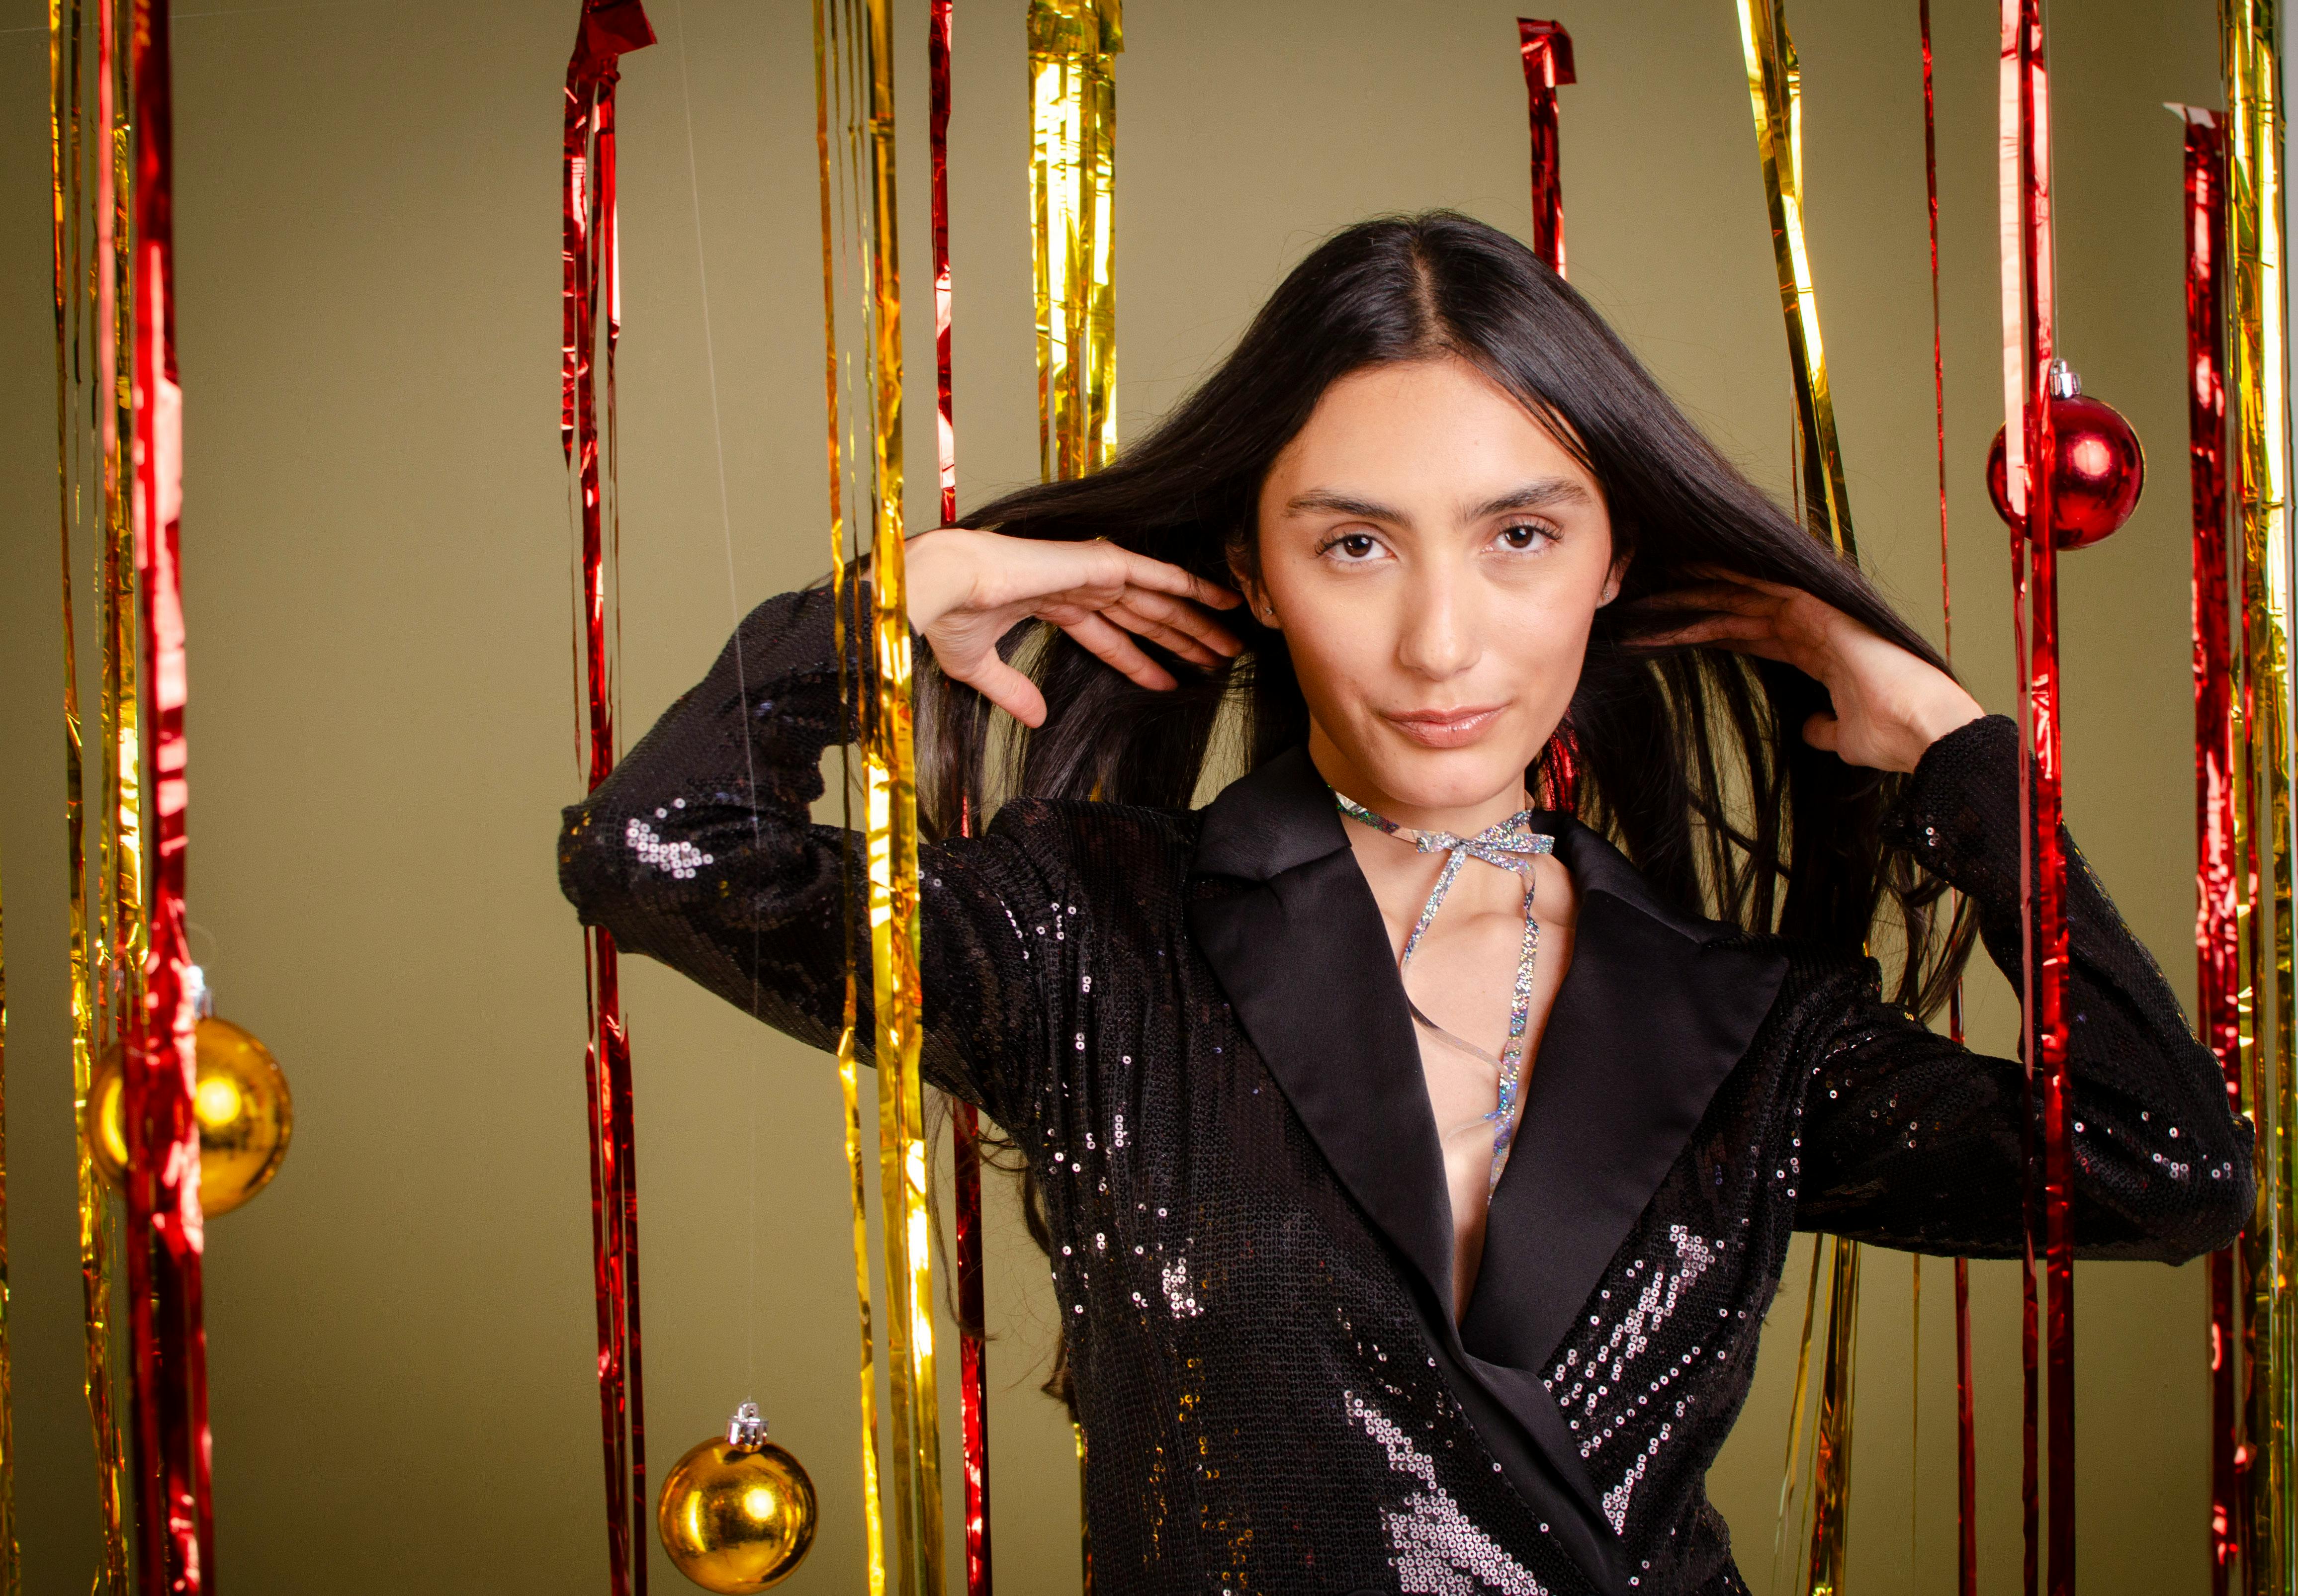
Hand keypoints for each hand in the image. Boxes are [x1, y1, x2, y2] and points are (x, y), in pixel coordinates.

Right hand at [903, 528, 1243, 726]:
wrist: (941, 584)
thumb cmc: (946, 616)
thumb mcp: (980, 667)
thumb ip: (1012, 691)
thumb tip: (1036, 718)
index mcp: (1050, 601)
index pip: (1110, 636)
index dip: (1141, 660)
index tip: (1171, 682)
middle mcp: (1076, 585)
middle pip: (1144, 617)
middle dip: (1182, 639)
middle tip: (1219, 659)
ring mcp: (1090, 571)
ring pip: (1158, 599)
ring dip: (1197, 620)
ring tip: (1232, 639)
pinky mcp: (1099, 562)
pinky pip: (1157, 575)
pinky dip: (1190, 585)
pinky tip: (1220, 599)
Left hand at [1641, 573, 1982, 772]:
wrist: (1925, 731)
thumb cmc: (1893, 738)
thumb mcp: (1844, 738)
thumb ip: (1824, 728)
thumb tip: (1812, 729)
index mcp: (1814, 651)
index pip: (1746, 635)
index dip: (1705, 632)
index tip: (1663, 634)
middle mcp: (1810, 626)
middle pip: (1733, 610)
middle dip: (1686, 610)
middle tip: (1638, 609)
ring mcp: (1814, 614)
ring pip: (1738, 597)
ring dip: (1691, 597)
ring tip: (1645, 595)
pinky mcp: (1818, 608)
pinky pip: (1760, 587)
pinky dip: (1723, 580)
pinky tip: (1686, 575)